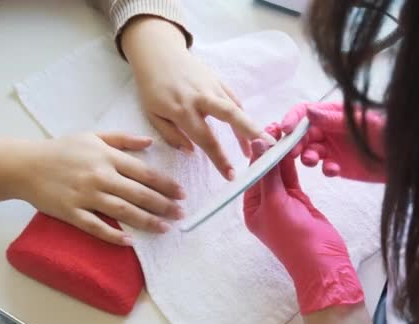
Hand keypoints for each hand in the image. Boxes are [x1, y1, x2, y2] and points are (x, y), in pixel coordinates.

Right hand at [18, 133, 185, 245]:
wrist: (25, 165)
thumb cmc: (62, 150)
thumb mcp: (93, 136)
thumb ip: (123, 139)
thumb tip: (151, 141)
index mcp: (107, 157)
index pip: (144, 172)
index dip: (165, 184)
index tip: (182, 193)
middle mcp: (100, 176)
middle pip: (139, 194)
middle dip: (164, 205)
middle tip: (181, 213)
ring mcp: (86, 195)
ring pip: (123, 211)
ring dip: (147, 221)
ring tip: (165, 228)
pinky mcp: (71, 212)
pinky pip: (96, 227)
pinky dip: (114, 235)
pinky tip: (131, 241)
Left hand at [121, 17, 262, 179]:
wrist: (158, 53)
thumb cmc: (152, 88)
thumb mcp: (153, 115)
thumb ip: (171, 135)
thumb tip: (192, 152)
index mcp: (182, 110)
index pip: (206, 139)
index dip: (220, 159)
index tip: (232, 176)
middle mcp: (200, 98)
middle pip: (230, 115)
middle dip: (249, 132)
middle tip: (266, 148)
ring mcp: (211, 87)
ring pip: (236, 108)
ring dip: (250, 127)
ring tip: (261, 145)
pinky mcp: (218, 80)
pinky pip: (234, 99)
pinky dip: (242, 114)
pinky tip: (247, 128)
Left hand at [243, 136, 363, 313]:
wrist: (323, 261)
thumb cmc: (294, 237)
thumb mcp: (276, 203)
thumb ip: (268, 173)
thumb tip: (256, 144)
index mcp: (251, 208)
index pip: (252, 174)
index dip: (257, 152)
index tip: (263, 130)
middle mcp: (264, 203)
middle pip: (265, 171)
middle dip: (269, 150)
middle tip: (277, 126)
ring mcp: (282, 202)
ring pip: (279, 172)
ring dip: (282, 154)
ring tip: (285, 131)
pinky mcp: (298, 200)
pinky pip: (292, 177)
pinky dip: (292, 163)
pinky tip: (293, 146)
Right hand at [281, 102, 385, 182]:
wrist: (407, 157)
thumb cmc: (390, 131)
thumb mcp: (362, 122)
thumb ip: (335, 119)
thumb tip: (308, 112)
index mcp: (333, 112)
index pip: (305, 112)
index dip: (292, 119)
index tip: (285, 130)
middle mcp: (328, 128)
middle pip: (302, 133)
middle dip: (295, 142)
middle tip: (293, 152)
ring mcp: (332, 146)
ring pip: (309, 151)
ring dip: (307, 156)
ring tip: (314, 161)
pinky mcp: (337, 164)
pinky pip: (323, 167)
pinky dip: (325, 169)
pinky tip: (334, 170)